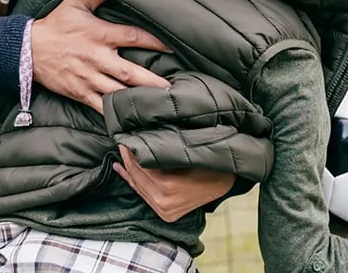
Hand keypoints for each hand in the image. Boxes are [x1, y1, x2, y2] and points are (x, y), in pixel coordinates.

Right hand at [30, 0, 170, 111]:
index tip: (172, 48)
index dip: (155, 42)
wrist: (27, 49)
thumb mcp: (74, 3)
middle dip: (152, 81)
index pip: (134, 37)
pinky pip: (101, 106)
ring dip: (138, 99)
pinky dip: (116, 114)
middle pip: (130, 73)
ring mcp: (89, 78)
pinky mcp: (80, 93)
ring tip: (158, 105)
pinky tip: (131, 119)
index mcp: (100, 35)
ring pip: (118, 92)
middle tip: (172, 88)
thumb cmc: (54, 25)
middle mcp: (97, 58)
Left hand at [112, 144, 236, 222]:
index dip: (131, 151)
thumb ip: (163, 146)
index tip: (125, 137)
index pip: (140, 166)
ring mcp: (164, 210)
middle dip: (128, 159)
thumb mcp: (186, 151)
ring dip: (128, 170)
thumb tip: (142, 134)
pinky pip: (144, 195)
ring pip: (139, 187)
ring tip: (121, 154)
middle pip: (137, 177)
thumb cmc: (209, 162)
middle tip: (121, 142)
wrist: (226, 181)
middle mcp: (164, 202)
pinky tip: (122, 170)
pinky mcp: (165, 214)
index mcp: (168, 187)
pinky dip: (133, 182)